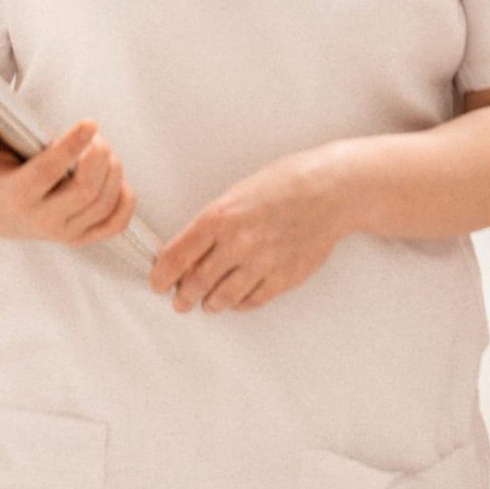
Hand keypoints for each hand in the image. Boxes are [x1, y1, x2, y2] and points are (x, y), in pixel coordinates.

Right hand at [0, 115, 134, 246]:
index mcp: (15, 196)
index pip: (48, 172)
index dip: (71, 146)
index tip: (90, 123)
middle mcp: (41, 219)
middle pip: (85, 191)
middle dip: (100, 158)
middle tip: (98, 138)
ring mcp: (63, 233)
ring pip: (104, 204)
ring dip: (113, 171)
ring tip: (104, 150)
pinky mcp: (81, 238)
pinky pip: (115, 224)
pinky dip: (125, 200)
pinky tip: (118, 177)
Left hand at [149, 150, 356, 313]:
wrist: (331, 190)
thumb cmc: (286, 184)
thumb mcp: (238, 194)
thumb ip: (213, 225)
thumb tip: (191, 253)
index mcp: (221, 217)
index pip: (176, 256)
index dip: (161, 275)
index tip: (158, 282)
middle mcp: (238, 243)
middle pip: (195, 284)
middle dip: (182, 297)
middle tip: (180, 300)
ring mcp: (262, 263)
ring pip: (222, 299)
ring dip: (210, 303)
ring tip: (207, 302)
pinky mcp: (284, 278)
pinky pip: (252, 301)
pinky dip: (240, 303)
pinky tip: (238, 298)